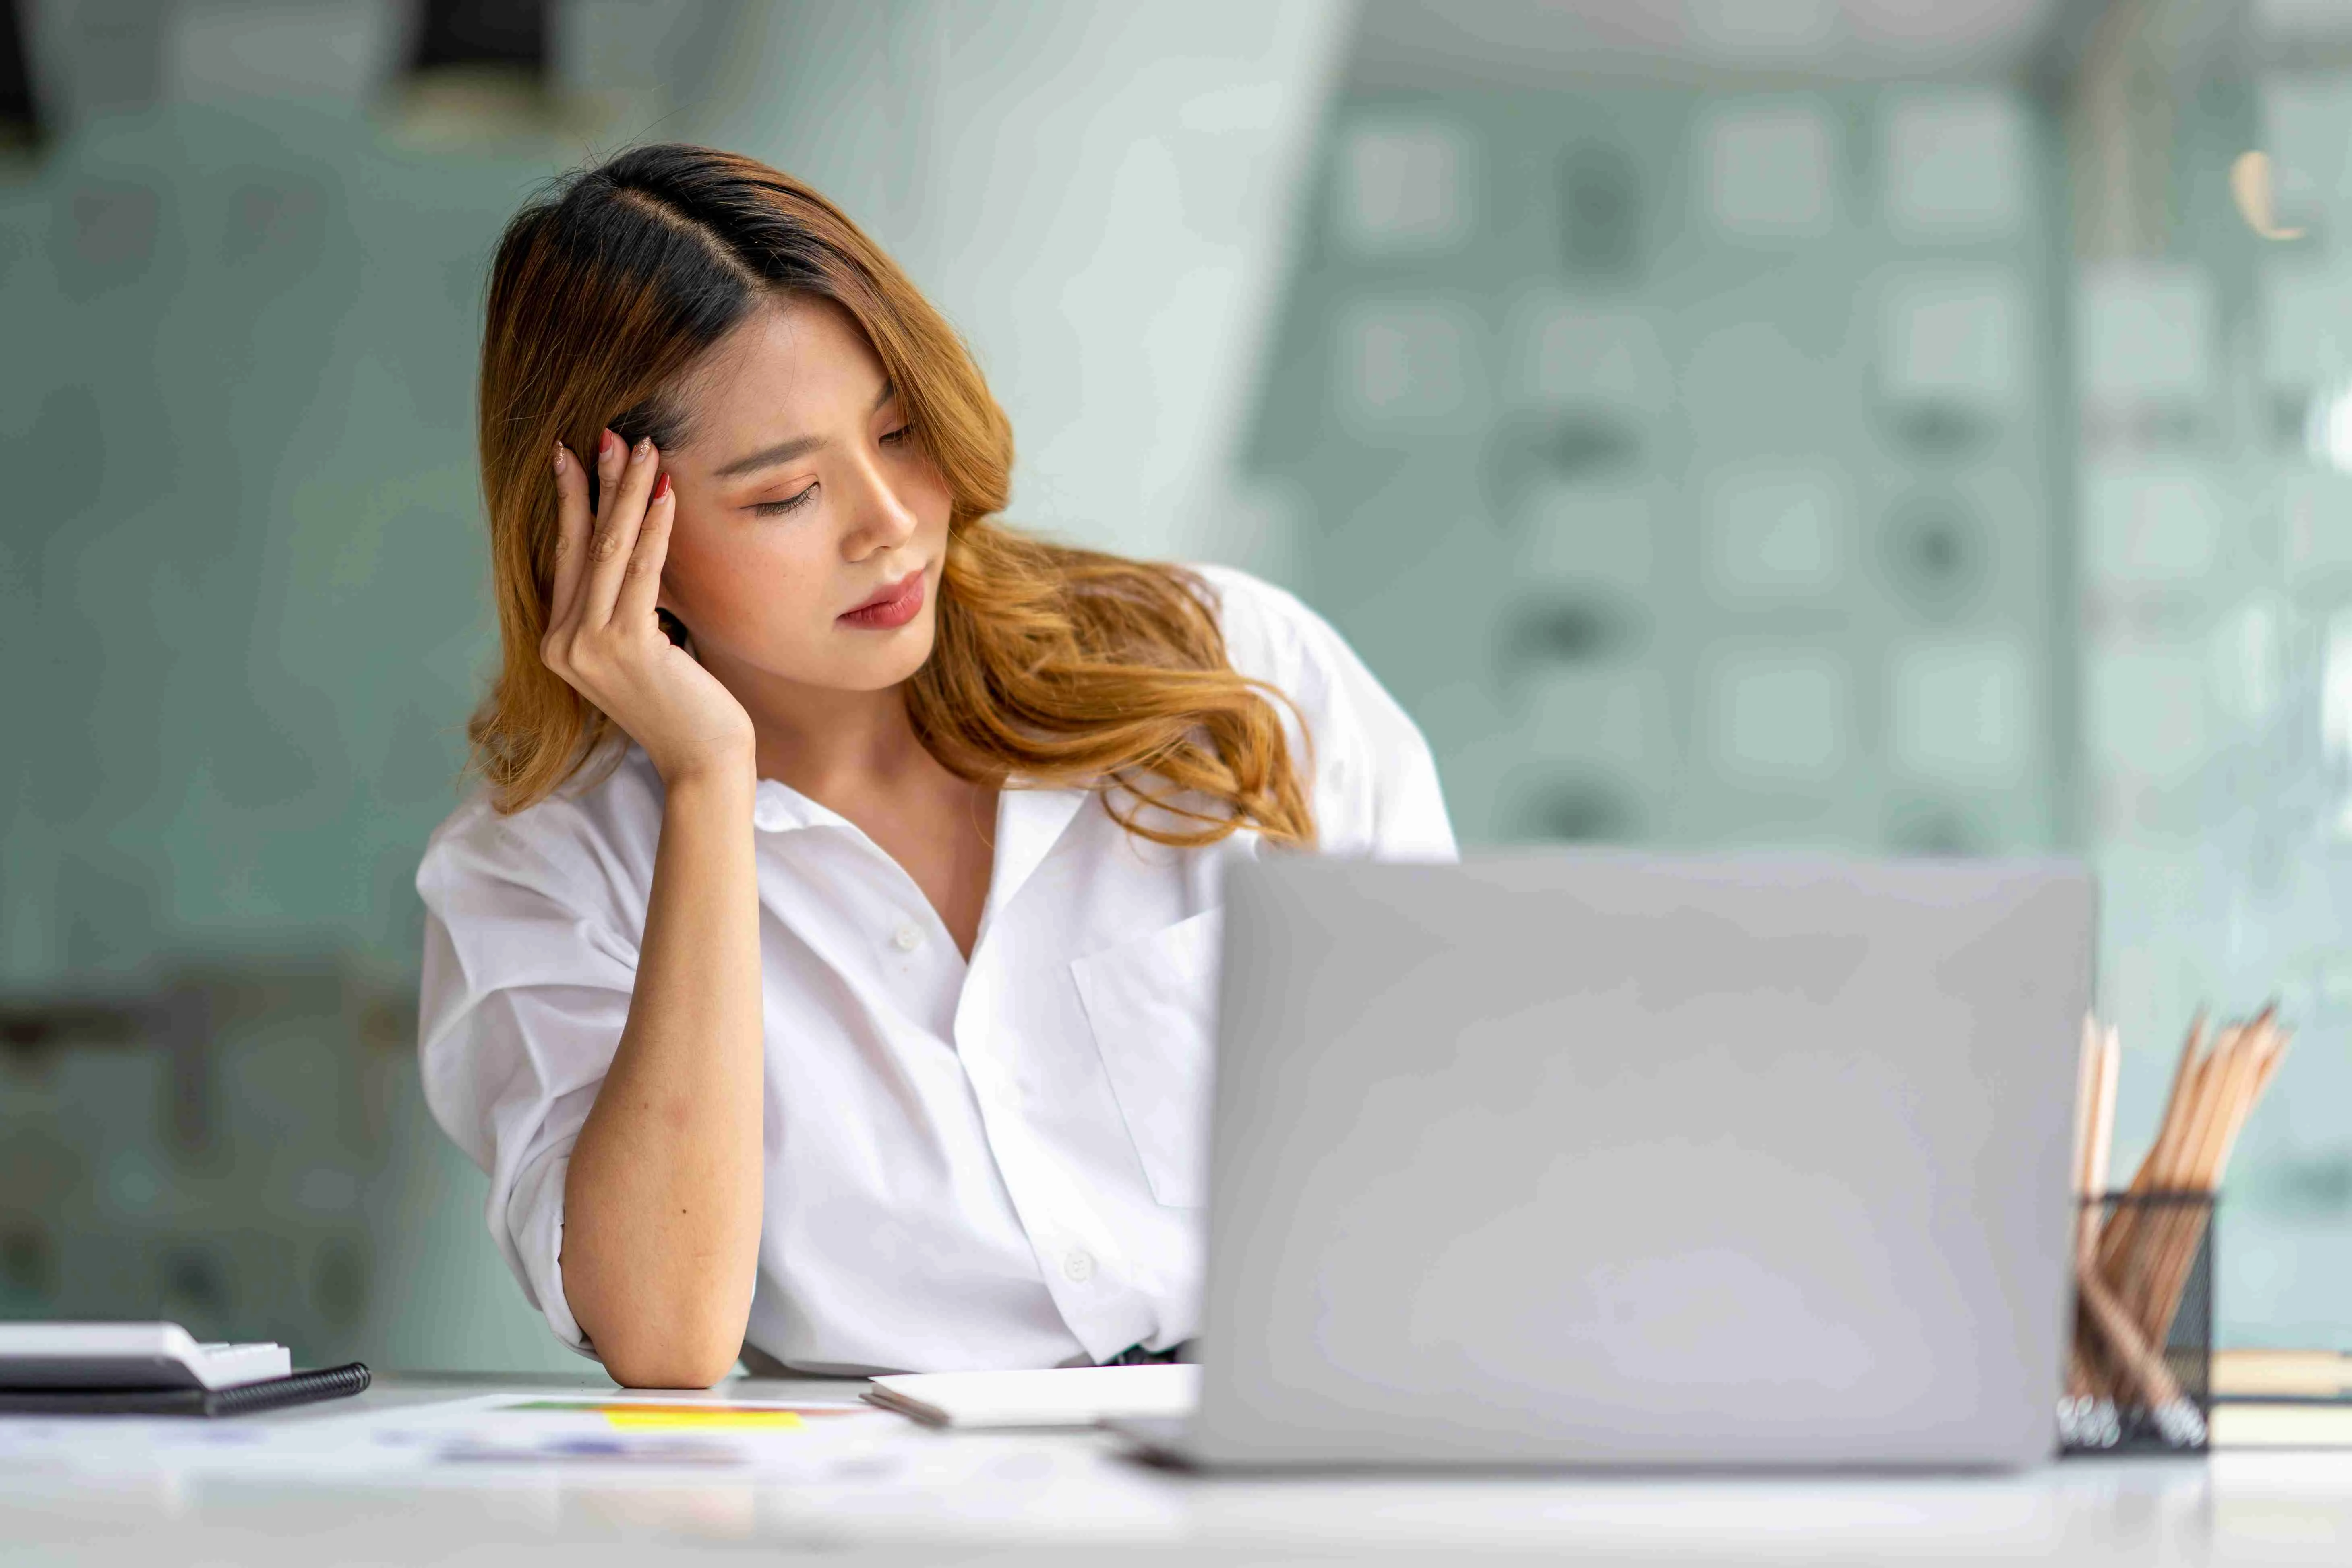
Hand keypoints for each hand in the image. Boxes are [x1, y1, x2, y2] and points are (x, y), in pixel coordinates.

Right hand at [542, 430, 753, 786]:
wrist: (703, 760)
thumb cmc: (683, 705)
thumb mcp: (642, 650)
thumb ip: (625, 608)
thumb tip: (631, 547)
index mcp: (559, 643)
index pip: (566, 557)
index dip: (573, 503)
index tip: (573, 456)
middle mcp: (563, 644)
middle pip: (582, 545)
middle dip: (597, 484)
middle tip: (610, 434)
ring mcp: (589, 647)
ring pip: (608, 552)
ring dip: (627, 494)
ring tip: (643, 448)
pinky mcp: (626, 647)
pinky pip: (641, 573)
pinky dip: (653, 529)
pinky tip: (664, 494)